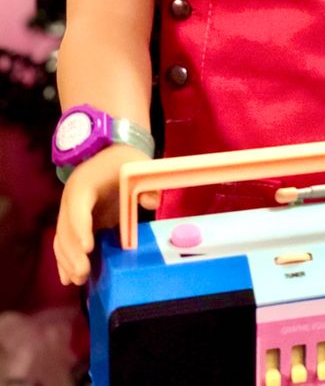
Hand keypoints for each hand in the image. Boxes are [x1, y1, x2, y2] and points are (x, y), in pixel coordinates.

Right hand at [53, 145, 159, 285]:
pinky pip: (64, 243)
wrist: (110, 155)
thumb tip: (150, 202)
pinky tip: (68, 278)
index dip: (81, 227)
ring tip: (77, 280)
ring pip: (62, 239)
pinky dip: (65, 260)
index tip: (87, 247)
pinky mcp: (73, 223)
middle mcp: (70, 200)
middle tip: (84, 273)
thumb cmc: (124, 162)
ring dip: (67, 261)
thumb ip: (145, 184)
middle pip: (66, 229)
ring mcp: (68, 212)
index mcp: (84, 185)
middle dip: (73, 253)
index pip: (78, 207)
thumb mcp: (138, 167)